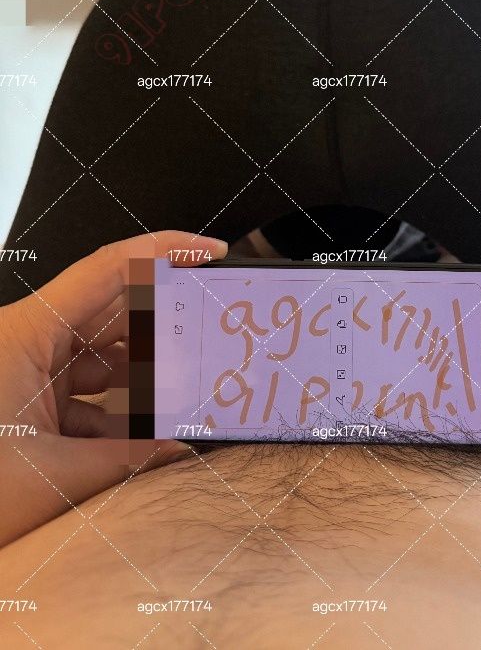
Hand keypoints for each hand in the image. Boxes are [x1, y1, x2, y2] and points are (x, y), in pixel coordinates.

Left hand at [0, 231, 227, 546]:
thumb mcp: (52, 477)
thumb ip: (129, 461)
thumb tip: (179, 449)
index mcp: (26, 333)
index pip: (108, 268)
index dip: (164, 252)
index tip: (206, 253)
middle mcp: (26, 339)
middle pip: (112, 312)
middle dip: (162, 327)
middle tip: (207, 338)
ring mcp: (26, 368)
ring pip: (101, 356)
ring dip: (141, 380)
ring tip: (182, 398)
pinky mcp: (24, 397)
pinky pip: (84, 391)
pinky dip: (114, 413)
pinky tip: (142, 438)